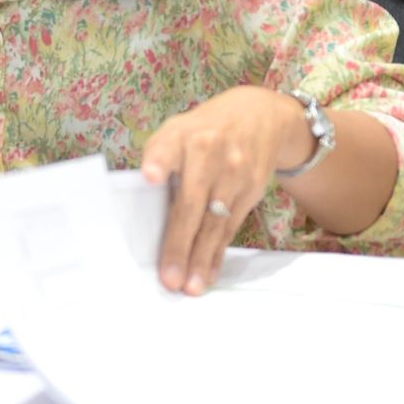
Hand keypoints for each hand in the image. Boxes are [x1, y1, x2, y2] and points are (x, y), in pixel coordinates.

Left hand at [140, 86, 303, 295]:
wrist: (261, 116)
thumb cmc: (203, 130)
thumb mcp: (177, 128)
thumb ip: (158, 156)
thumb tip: (142, 194)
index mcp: (182, 135)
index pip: (167, 147)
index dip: (158, 161)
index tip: (149, 177)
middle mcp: (209, 155)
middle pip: (192, 204)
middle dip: (179, 243)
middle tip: (169, 277)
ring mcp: (235, 175)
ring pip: (215, 223)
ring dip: (202, 258)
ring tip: (190, 287)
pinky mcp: (252, 191)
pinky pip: (231, 227)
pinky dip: (218, 253)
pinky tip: (209, 274)